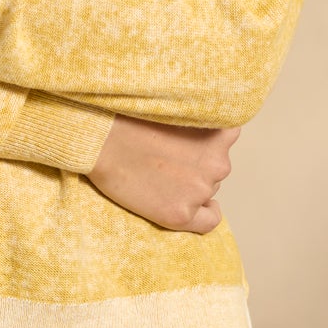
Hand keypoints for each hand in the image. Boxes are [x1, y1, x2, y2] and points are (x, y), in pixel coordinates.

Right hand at [87, 115, 239, 232]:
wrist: (100, 141)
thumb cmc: (129, 119)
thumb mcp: (175, 107)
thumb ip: (197, 121)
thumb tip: (201, 138)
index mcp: (218, 134)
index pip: (227, 139)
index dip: (208, 141)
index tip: (191, 142)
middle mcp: (217, 164)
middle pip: (215, 167)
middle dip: (196, 164)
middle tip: (168, 159)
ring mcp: (200, 191)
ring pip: (208, 190)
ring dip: (193, 184)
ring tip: (162, 176)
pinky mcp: (181, 214)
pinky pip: (209, 220)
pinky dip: (207, 214)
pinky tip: (193, 207)